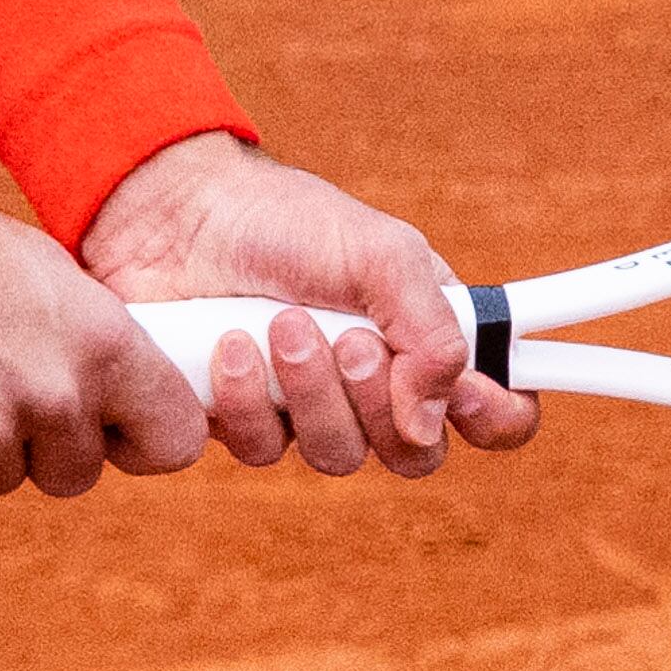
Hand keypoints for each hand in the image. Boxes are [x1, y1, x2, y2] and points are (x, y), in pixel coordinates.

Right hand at [0, 164, 210, 496]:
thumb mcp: (40, 266)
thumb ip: (87, 335)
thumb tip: (113, 385)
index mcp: (101, 343)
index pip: (173, 440)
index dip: (145, 439)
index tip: (118, 430)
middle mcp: (54, 398)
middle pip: (78, 473)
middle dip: (47, 446)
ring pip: (5, 478)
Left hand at [77, 133, 538, 476]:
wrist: (174, 213)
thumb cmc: (285, 221)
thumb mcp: (381, 253)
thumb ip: (432, 333)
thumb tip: (431, 425)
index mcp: (426, 338)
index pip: (495, 413)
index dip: (494, 418)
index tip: (467, 392)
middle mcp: (376, 385)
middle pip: (414, 453)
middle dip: (380, 399)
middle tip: (351, 342)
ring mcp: (309, 408)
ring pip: (339, 456)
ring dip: (313, 393)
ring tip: (280, 326)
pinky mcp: (245, 419)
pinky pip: (264, 450)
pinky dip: (248, 399)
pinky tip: (227, 346)